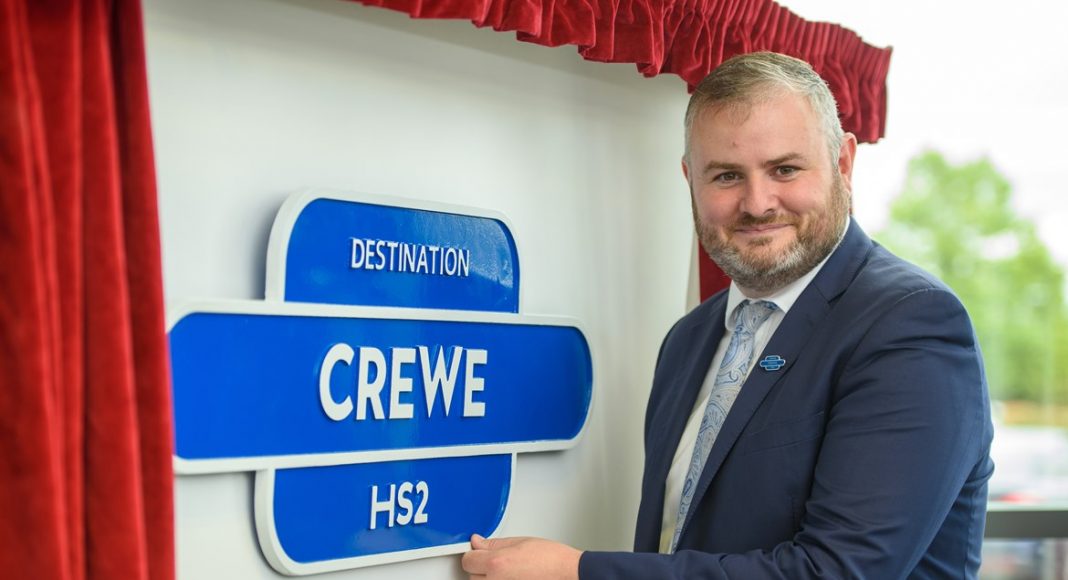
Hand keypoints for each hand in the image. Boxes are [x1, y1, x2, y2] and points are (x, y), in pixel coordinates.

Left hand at [461, 534, 581, 579]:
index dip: (474, 554)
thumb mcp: (520, 542)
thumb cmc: (552, 560)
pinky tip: (513, 579)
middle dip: (482, 568)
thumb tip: (477, 542)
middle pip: (472, 576)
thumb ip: (493, 544)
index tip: (479, 553)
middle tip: (501, 563)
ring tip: (510, 574)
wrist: (569, 575)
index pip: (467, 560)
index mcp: (497, 564)